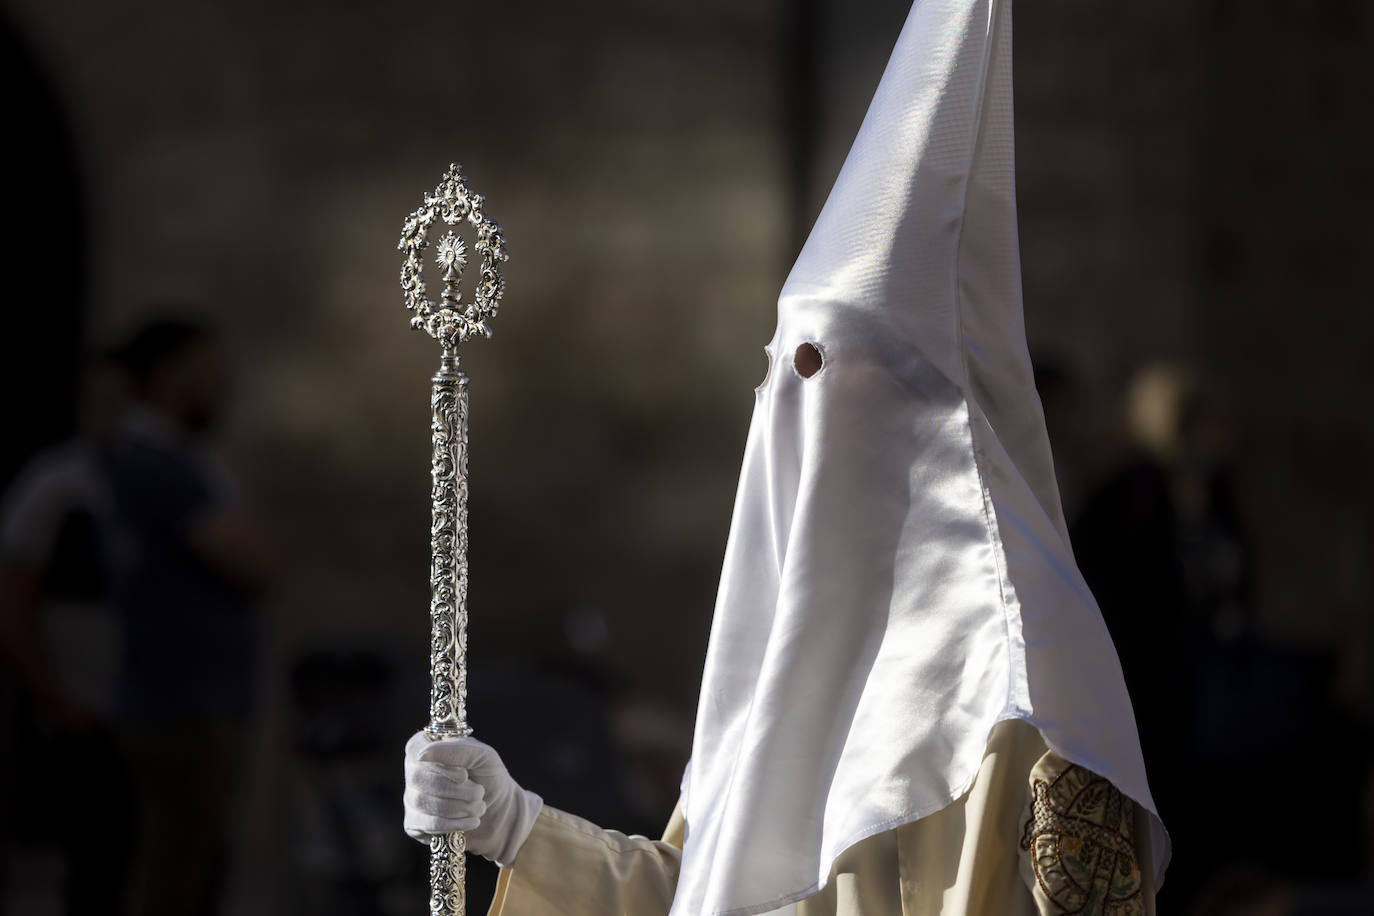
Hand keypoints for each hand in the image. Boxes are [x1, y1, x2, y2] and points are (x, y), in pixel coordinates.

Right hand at [403, 731, 542, 867]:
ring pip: (424, 803)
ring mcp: (411, 798)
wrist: (498, 810)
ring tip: (478, 806)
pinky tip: (470, 821)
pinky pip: (427, 824)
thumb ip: (457, 749)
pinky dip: (455, 824)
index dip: (441, 765)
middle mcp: (413, 770)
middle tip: (479, 792)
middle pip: (418, 778)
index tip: (464, 775)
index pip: (416, 748)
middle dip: (457, 790)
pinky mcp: (414, 823)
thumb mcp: (482, 756)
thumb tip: (422, 754)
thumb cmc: (488, 776)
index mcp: (427, 745)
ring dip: (460, 808)